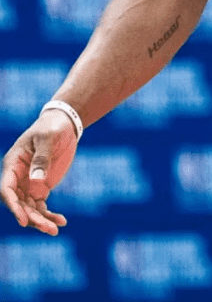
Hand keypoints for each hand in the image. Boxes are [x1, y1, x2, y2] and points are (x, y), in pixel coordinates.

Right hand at [0, 110, 78, 234]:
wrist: (64, 125)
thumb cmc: (52, 127)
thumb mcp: (48, 138)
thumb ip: (42, 157)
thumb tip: (36, 180)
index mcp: (13, 164)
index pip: (6, 190)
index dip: (13, 206)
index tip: (23, 220)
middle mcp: (17, 177)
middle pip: (18, 204)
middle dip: (31, 218)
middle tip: (48, 228)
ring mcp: (29, 184)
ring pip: (30, 209)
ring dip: (41, 221)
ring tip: (56, 229)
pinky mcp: (41, 187)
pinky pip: (41, 206)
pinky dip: (49, 215)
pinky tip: (61, 221)